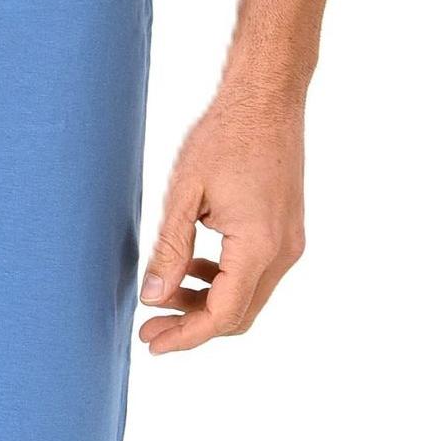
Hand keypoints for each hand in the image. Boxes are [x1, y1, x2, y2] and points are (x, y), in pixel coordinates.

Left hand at [139, 83, 304, 353]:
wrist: (267, 98)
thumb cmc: (224, 135)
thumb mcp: (184, 193)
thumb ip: (169, 249)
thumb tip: (153, 297)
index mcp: (258, 245)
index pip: (223, 314)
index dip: (186, 336)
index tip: (152, 342)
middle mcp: (283, 251)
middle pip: (238, 315)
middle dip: (193, 326)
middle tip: (150, 326)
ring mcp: (290, 242)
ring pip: (248, 297)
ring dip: (207, 303)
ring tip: (164, 297)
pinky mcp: (287, 231)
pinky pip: (256, 274)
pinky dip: (224, 282)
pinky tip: (193, 269)